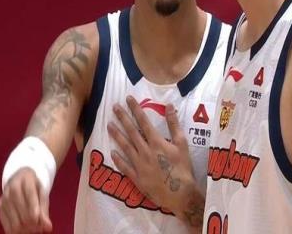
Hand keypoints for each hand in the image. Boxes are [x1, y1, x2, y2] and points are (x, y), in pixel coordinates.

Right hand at [0, 167, 52, 232]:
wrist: (18, 179)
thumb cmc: (33, 186)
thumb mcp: (42, 193)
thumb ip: (44, 210)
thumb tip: (48, 228)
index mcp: (26, 181)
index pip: (30, 195)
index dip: (34, 209)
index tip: (37, 220)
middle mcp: (12, 189)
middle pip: (22, 211)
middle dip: (32, 223)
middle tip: (39, 229)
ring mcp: (4, 199)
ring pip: (14, 221)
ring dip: (24, 230)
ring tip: (32, 230)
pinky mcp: (0, 208)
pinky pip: (7, 225)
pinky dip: (16, 231)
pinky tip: (23, 230)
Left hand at [108, 96, 203, 228]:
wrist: (180, 194)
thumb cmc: (183, 167)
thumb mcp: (182, 144)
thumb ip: (174, 124)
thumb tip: (169, 105)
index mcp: (156, 142)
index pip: (143, 121)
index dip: (135, 109)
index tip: (128, 98)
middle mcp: (145, 151)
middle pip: (131, 131)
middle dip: (123, 118)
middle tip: (114, 107)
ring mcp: (139, 165)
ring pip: (125, 146)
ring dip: (116, 135)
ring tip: (109, 125)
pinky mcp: (136, 178)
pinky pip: (124, 166)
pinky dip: (118, 159)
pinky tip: (112, 152)